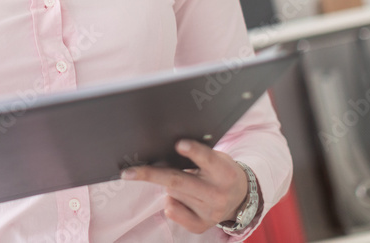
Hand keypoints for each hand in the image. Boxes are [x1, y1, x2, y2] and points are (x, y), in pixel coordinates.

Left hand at [122, 140, 248, 233]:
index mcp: (225, 173)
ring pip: (172, 193)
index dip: (194, 151)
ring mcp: (209, 213)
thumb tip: (168, 150)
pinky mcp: (201, 226)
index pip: (208, 159)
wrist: (240, 199)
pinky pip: (172, 211)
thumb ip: (199, 156)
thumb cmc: (221, 172)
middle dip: (151, 175)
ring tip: (185, 182)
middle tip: (128, 172)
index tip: (179, 144)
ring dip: (168, 185)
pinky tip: (182, 198)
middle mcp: (218, 194)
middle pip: (178, 181)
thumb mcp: (218, 159)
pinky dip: (170, 201)